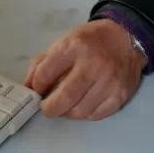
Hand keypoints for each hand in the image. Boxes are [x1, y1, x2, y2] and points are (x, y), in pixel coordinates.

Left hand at [23, 19, 146, 119]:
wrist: (125, 36)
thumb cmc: (91, 40)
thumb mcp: (64, 41)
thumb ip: (43, 62)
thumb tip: (27, 87)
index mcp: (75, 46)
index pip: (45, 74)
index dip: (37, 86)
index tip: (37, 89)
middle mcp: (93, 64)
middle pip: (64, 98)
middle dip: (49, 108)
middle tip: (47, 107)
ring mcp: (109, 81)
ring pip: (80, 111)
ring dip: (68, 112)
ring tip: (67, 104)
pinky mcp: (120, 94)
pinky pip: (96, 115)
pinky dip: (86, 114)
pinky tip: (84, 103)